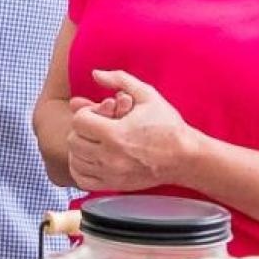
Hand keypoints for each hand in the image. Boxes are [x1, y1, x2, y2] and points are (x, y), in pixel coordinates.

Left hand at [65, 69, 199, 191]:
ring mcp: (111, 174)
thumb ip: (119, 79)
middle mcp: (110, 157)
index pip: (79, 121)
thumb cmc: (168, 125)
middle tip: (95, 126)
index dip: (85, 112)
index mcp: (116, 134)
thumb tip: (95, 73)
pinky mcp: (114, 185)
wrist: (186, 157)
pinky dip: (80, 168)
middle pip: (73, 141)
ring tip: (93, 140)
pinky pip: (82, 180)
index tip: (97, 112)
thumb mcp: (147, 94)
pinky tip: (90, 158)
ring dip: (79, 148)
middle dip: (81, 129)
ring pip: (75, 160)